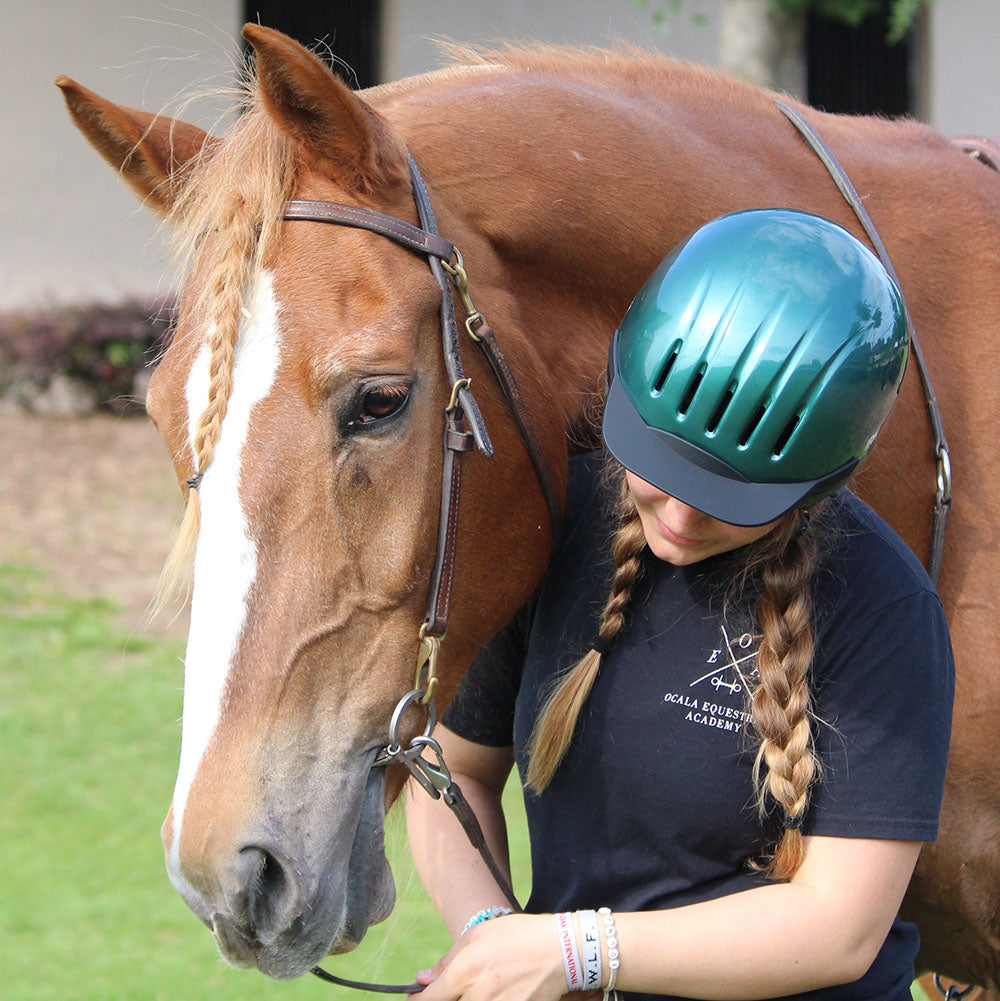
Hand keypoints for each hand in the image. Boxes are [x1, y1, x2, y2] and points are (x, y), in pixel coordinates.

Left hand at [414, 913, 570, 1000]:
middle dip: (451, 997)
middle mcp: (477, 997)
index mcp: (464, 972)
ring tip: (490, 983)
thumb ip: (447, 961)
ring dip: (473, 998)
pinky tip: (503, 990)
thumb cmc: (518, 936)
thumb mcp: (478, 935)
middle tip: (465, 983)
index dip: (418, 1000)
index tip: (417, 997)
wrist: (561, 951)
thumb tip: (420, 980)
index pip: (428, 1000)